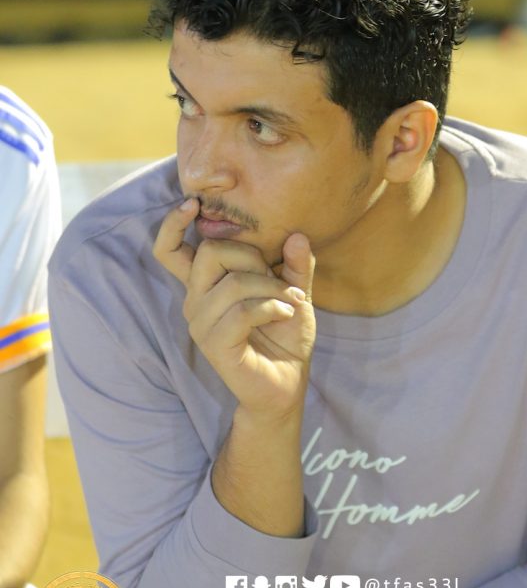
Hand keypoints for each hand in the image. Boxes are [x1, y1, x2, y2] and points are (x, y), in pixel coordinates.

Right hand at [153, 199, 315, 416]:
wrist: (288, 382)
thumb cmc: (286, 336)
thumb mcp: (296, 291)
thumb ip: (295, 264)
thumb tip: (296, 234)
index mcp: (206, 285)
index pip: (169, 250)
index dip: (172, 224)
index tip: (193, 204)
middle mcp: (196, 301)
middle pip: (209, 252)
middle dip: (252, 257)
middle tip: (279, 278)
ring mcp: (202, 325)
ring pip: (233, 283)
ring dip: (272, 288)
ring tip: (292, 300)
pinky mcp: (215, 346)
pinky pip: (241, 312)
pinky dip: (271, 307)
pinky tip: (285, 313)